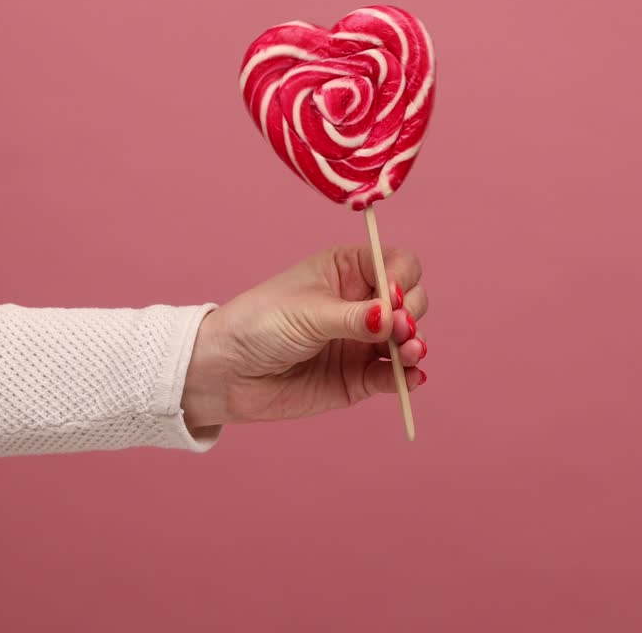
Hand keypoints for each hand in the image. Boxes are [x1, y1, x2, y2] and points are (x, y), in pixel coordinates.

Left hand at [181, 246, 428, 427]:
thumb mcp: (308, 312)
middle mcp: (360, 303)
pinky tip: (412, 377)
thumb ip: (354, 318)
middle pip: (411, 300)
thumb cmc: (259, 325)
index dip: (402, 279)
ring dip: (415, 346)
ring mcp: (362, 341)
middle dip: (411, 313)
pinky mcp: (358, 377)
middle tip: (398, 328)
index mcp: (348, 270)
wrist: (226, 373)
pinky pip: (393, 376)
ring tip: (411, 352)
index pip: (397, 264)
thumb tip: (393, 317)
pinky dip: (407, 377)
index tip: (392, 297)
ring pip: (408, 340)